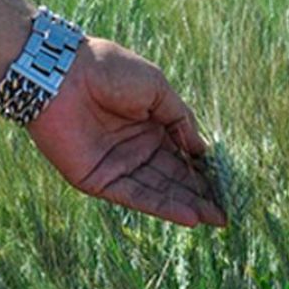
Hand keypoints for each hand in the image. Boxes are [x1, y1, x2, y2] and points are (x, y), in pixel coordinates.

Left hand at [26, 37, 226, 227]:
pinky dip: (162, 207)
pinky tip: (189, 216)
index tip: (227, 185)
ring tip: (216, 218)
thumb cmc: (110, 70)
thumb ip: (181, 119)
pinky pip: (135, 196)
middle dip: (200, 194)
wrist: (61, 73)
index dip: (204, 169)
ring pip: (159, 190)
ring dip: (187, 205)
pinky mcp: (98, 180)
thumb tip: (202, 150)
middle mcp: (135, 147)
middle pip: (174, 177)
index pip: (183, 153)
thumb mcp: (157, 88)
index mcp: (150, 124)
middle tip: (227, 212)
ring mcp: (118, 165)